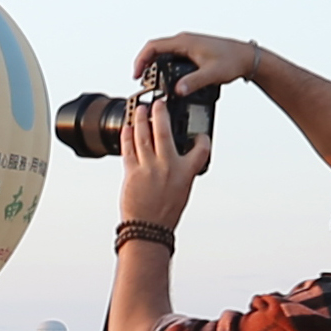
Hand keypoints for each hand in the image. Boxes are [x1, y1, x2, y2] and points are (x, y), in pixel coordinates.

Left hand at [121, 69, 211, 225]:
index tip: (199, 134)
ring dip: (142, 119)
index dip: (202, 139)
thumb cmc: (165, 213)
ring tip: (142, 109)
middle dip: (161, 112)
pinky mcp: (131, 171)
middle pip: (164, 131)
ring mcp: (149, 167)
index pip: (200, 149)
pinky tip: (128, 127)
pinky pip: (128, 148)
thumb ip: (181, 171)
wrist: (147, 228)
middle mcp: (168, 167)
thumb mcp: (182, 190)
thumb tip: (179, 158)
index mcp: (186, 173)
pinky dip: (128, 135)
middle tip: (160, 102)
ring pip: (143, 135)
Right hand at [137, 32, 260, 92]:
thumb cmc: (233, 60)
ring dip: (154, 64)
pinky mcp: (193, 51)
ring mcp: (189, 45)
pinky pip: (172, 56)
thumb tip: (178, 90)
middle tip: (140, 80)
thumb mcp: (212, 74)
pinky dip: (164, 65)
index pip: (153, 47)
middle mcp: (185, 41)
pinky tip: (167, 77)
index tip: (137, 74)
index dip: (141, 60)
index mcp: (185, 42)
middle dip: (144, 63)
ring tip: (150, 79)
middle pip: (155, 48)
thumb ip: (194, 83)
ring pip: (164, 52)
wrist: (248, 58)